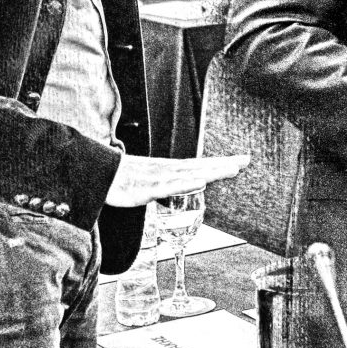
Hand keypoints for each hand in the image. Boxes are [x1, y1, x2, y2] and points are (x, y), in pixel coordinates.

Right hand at [104, 154, 249, 206]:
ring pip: (191, 174)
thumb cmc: (125, 179)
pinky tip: (201, 182)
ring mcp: (160, 178)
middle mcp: (170, 170)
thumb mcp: (152, 181)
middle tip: (247, 160)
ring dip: (212, 171)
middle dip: (225, 164)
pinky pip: (170, 186)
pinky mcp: (148, 187)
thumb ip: (170, 184)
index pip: (202, 164)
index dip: (223, 162)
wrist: (99, 175)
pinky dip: (186, 183)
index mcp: (172, 169)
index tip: (244, 160)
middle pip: (202, 166)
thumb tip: (185, 185)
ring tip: (233, 169)